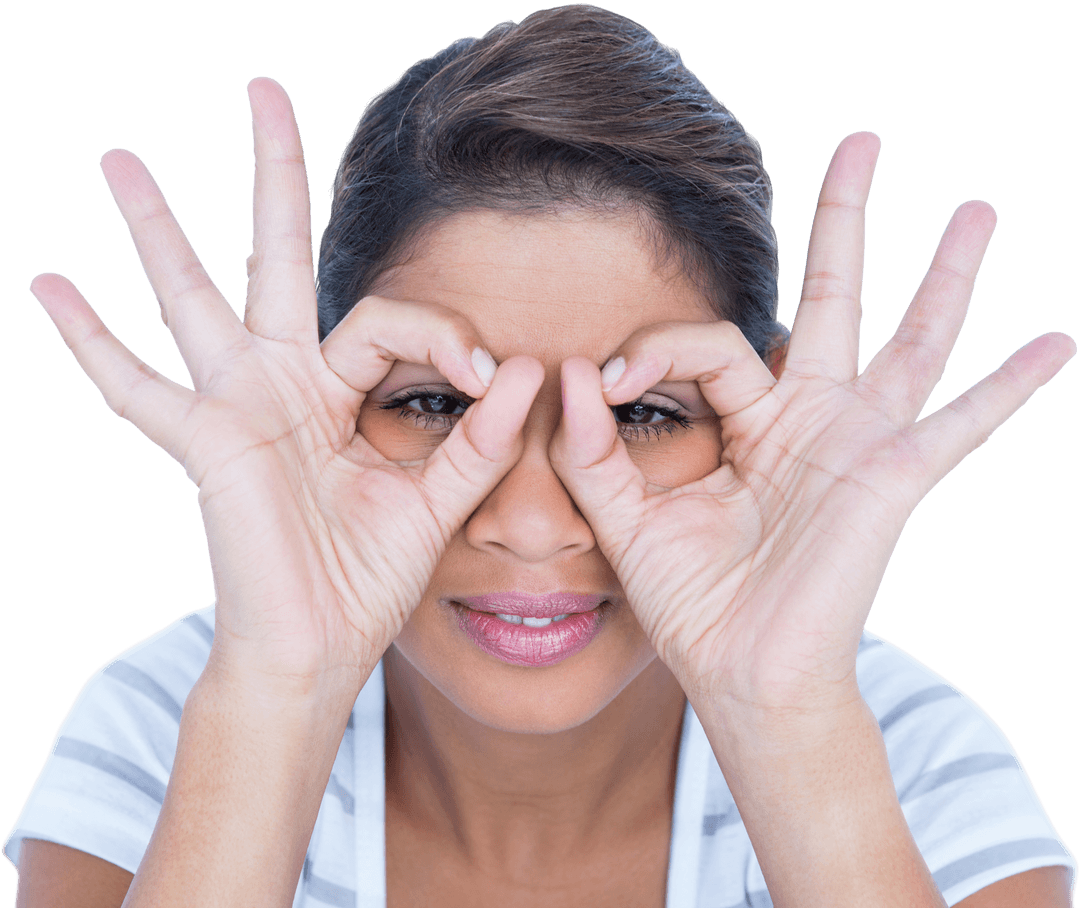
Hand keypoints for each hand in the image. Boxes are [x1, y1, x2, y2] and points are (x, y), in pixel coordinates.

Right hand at [31, 78, 541, 698]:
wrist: (319, 649)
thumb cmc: (366, 580)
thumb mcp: (435, 502)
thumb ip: (478, 439)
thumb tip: (531, 368)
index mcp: (337, 392)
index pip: (388, 320)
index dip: (443, 334)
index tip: (488, 373)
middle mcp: (281, 382)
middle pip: (273, 256)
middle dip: (271, 175)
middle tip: (262, 91)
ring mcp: (235, 405)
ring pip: (192, 295)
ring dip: (157, 228)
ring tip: (118, 160)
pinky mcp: (205, 442)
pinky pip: (136, 387)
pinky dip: (92, 341)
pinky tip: (50, 286)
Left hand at [551, 133, 1074, 718]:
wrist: (739, 673)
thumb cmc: (690, 601)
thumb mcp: (626, 518)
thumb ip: (592, 449)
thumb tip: (575, 369)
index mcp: (748, 420)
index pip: (711, 344)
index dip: (657, 349)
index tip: (611, 381)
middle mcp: (809, 417)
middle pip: (830, 296)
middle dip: (846, 220)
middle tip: (862, 143)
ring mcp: (858, 441)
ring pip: (910, 336)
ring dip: (944, 274)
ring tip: (977, 209)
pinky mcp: (893, 475)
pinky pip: (964, 424)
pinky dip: (1008, 386)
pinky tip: (1056, 343)